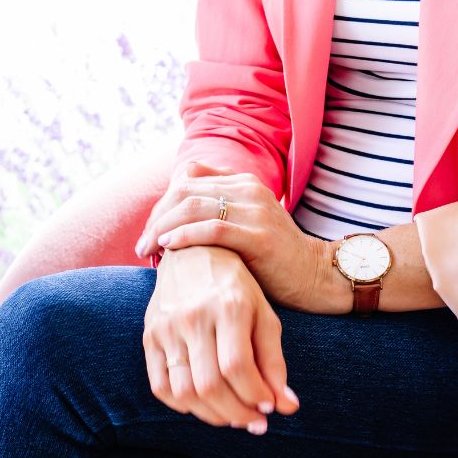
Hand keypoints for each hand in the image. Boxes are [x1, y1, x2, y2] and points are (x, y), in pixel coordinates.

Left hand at [135, 159, 337, 313]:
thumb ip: (217, 205)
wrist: (315, 276)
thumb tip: (180, 189)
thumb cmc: (273, 257)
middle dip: (157, 218)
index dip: (161, 205)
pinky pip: (213, 229)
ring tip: (147, 249)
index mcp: (243, 182)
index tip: (149, 231)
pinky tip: (168, 247)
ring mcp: (256, 211)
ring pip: (194, 207)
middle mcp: (249, 189)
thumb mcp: (244, 222)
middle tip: (141, 245)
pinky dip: (185, 236)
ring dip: (163, 228)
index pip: (187, 182)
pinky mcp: (260, 236)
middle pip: (185, 192)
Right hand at [143, 246, 300, 431]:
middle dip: (236, 414)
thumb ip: (274, 361)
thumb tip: (287, 407)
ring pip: (184, 391)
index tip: (269, 409)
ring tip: (232, 417)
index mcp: (228, 306)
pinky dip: (183, 406)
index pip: (238, 367)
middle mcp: (193, 315)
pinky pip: (160, 386)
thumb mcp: (264, 316)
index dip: (255, 396)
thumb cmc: (237, 288)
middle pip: (210, 384)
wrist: (193, 254)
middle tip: (254, 423)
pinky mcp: (149, 336)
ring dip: (211, 416)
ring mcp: (166, 327)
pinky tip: (204, 405)